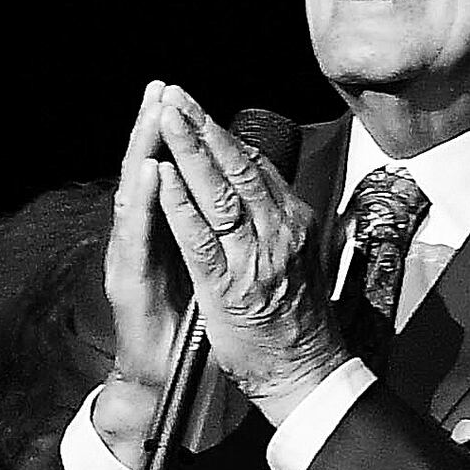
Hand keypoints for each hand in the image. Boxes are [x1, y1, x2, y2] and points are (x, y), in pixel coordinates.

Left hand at [136, 83, 350, 417]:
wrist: (306, 374)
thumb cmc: (297, 321)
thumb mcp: (299, 259)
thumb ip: (282, 223)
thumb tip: (268, 192)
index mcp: (292, 224)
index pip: (257, 167)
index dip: (225, 134)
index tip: (198, 107)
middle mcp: (278, 234)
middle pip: (239, 168)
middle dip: (204, 128)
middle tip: (175, 95)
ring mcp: (254, 260)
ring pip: (220, 194)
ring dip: (190, 151)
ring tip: (166, 118)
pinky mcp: (229, 289)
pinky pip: (201, 239)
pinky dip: (181, 206)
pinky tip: (164, 178)